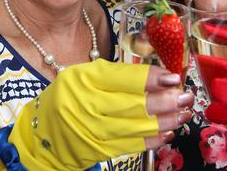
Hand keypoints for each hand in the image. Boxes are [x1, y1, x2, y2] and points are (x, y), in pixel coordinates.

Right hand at [3, 59, 193, 169]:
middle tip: (186, 96)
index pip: (124, 78)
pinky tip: (168, 131)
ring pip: (138, 126)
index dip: (152, 78)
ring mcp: (93, 130)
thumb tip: (158, 79)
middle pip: (135, 104)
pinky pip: (133, 145)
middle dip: (166, 101)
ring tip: (184, 112)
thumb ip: (117, 76)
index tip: (173, 77)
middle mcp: (86, 105)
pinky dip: (153, 139)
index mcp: (83, 79)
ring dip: (166, 120)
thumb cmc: (67, 99)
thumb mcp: (83, 77)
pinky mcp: (99, 150)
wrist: (41, 135)